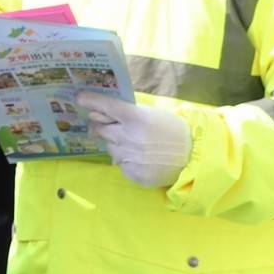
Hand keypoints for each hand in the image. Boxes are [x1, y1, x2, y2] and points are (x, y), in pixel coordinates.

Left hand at [76, 92, 191, 188]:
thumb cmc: (173, 130)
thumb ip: (128, 113)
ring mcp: (131, 158)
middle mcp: (130, 138)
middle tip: (106, 125)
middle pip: (101, 129)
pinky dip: (126, 160)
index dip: (91, 101)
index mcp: (136, 118)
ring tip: (136, 144)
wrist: (194, 156)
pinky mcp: (133, 174)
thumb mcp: (152, 114)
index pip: (107, 106)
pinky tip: (142, 158)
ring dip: (116, 145)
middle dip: (100, 126)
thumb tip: (101, 113)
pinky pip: (120, 164)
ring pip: (110, 148)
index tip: (79, 98)